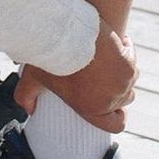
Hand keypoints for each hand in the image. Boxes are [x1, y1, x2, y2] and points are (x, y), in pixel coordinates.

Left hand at [12, 16, 138, 132]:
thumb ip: (27, 96)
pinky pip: (131, 58)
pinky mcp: (128, 63)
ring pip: (129, 79)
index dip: (117, 116)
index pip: (116, 124)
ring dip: (122, 70)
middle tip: (105, 75)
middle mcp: (111, 100)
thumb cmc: (51, 56)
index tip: (115, 106)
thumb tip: (27, 109)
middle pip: (125, 99)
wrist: (68, 33)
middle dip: (117, 89)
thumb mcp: (34, 78)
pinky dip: (126, 50)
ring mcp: (122, 82)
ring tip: (108, 58)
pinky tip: (115, 42)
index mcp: (91, 109)